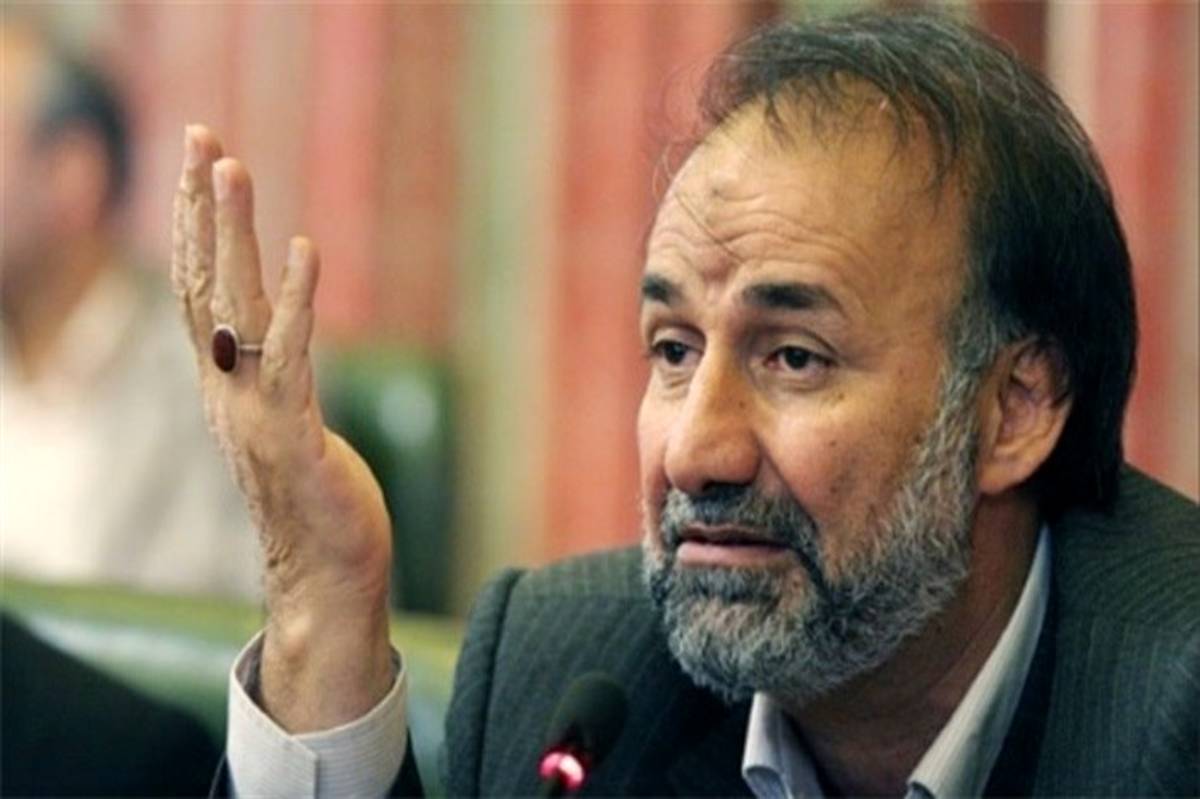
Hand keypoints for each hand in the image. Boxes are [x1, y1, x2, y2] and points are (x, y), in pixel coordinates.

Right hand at [172, 125, 393, 731]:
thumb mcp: (286, 426)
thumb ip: (273, 380)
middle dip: (203, 209)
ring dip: (232, 235)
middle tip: (203, 137)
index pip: (199, 292)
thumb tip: (273, 344)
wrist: (323, 579)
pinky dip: (294, 300)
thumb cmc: (314, 503)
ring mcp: (253, 413)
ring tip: (233, 169)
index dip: (197, 228)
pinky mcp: (292, 435)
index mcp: (225, 387)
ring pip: (234, 308)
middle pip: (204, 284)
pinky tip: (304, 249)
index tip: (202, 164)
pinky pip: (290, 356)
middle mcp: (227, 392)